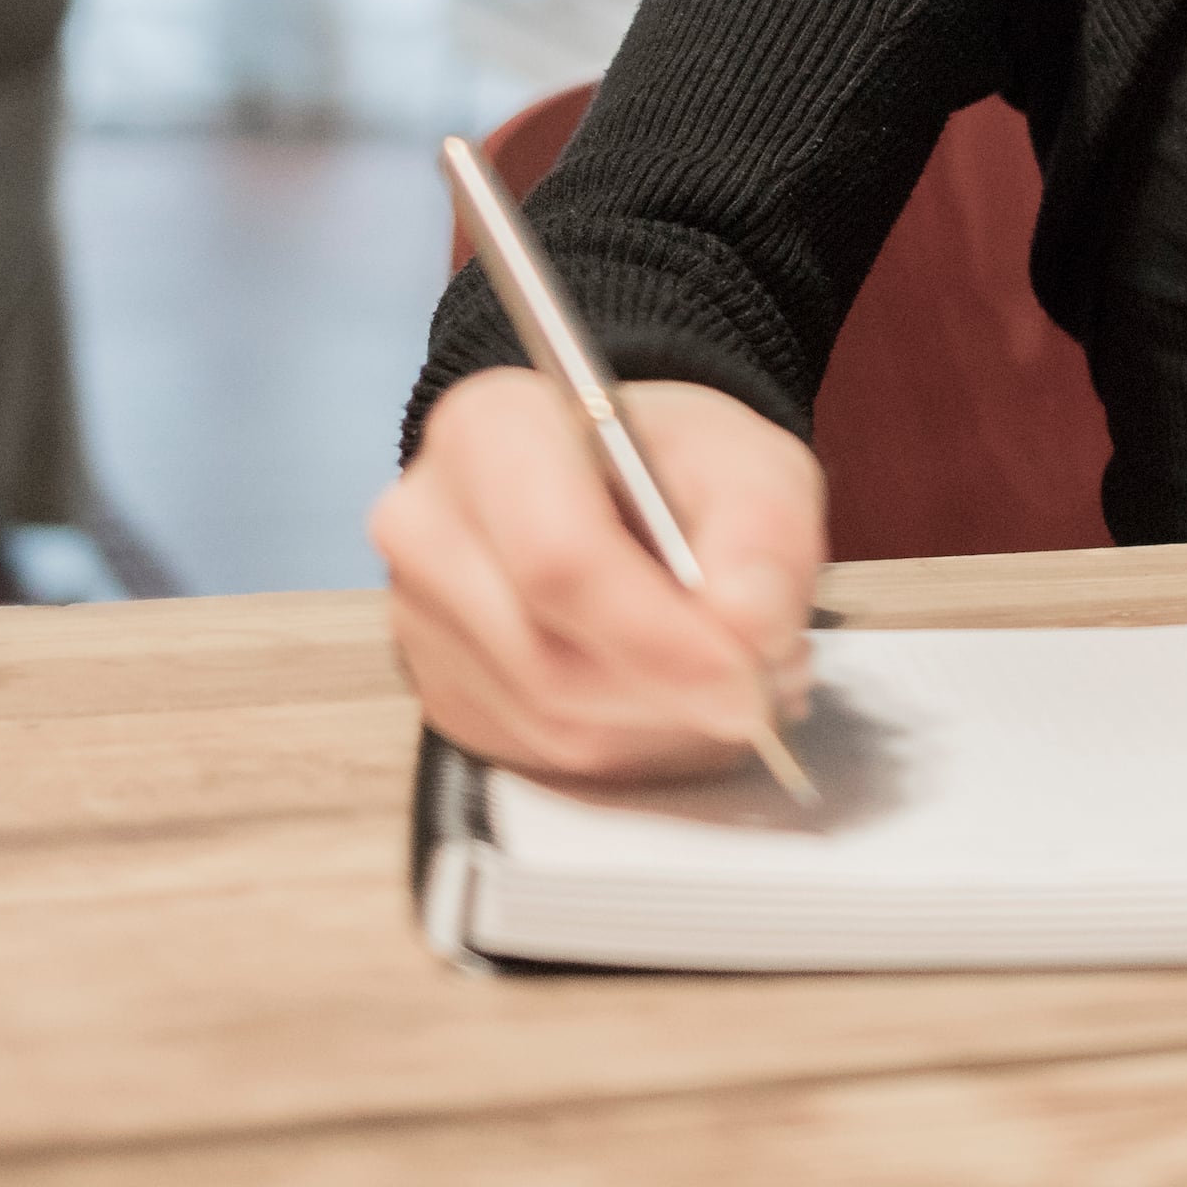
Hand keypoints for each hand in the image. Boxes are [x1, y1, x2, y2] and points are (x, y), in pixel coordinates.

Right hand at [370, 369, 826, 780]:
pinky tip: (672, 699)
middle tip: (764, 685)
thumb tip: (748, 626)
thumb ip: (765, 534)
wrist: (628, 489)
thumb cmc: (677, 469)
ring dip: (664, 728)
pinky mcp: (442, 692)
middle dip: (675, 693)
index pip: (557, 558)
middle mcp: (429, 525)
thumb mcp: (751, 464)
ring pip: (553, 723)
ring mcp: (421, 618)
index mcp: (490, 431)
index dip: (658, 635)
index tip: (744, 673)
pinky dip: (631, 747)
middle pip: (549, 658)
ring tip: (730, 680)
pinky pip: (544, 755)